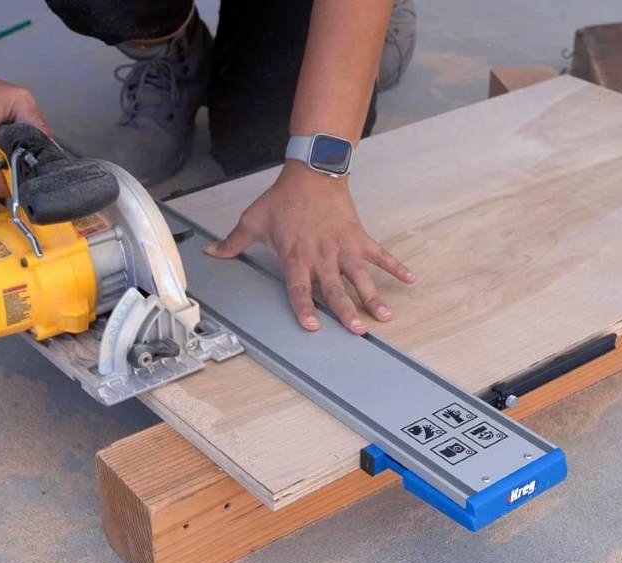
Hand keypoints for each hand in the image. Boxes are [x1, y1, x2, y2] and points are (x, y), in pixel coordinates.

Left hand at [205, 162, 415, 333]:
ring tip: (384, 317)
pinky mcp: (359, 236)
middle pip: (336, 288)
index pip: (300, 287)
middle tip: (359, 330)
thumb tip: (210, 253)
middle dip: (347, 310)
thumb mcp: (253, 220)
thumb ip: (233, 243)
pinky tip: (411, 279)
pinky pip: (380, 254)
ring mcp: (343, 246)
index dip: (305, 307)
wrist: (312, 172)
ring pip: (360, 276)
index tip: (313, 326)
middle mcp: (322, 255)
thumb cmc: (283, 199)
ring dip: (373, 296)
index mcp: (296, 256)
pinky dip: (396, 266)